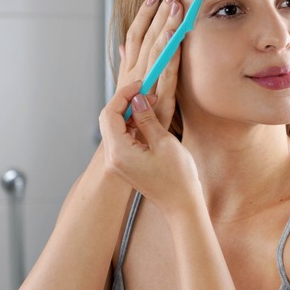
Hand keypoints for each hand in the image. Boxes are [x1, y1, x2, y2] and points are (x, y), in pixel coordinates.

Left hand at [99, 81, 200, 215]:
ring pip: (113, 128)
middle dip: (124, 102)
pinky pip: (120, 139)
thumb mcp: (165, 143)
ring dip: (128, 113)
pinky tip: (145, 120)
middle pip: (108, 120)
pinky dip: (130, 126)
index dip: (124, 95)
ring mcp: (117, 163)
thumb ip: (147, 119)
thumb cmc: (178, 177)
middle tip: (146, 92)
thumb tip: (137, 100)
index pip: (110, 114)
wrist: (181, 204)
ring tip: (149, 104)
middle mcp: (112, 158)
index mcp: (120, 152)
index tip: (141, 84)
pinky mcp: (124, 165)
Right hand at [116, 0, 183, 129]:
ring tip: (176, 6)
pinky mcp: (160, 100)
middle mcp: (136, 75)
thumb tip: (125, 46)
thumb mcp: (130, 91)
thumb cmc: (134, 122)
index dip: (144, 14)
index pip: (135, 35)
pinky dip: (171, 53)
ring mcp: (147, 87)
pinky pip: (166, 73)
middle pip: (146, 37)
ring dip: (166, 26)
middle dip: (158, 13)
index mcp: (130, 71)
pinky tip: (177, 37)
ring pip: (156, 50)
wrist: (131, 151)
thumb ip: (129, 66)